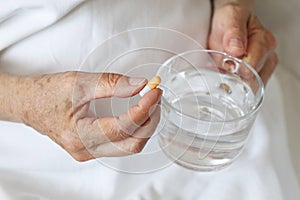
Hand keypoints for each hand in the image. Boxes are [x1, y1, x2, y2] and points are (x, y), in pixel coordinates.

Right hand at [11, 72, 161, 160]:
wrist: (28, 103)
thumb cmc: (46, 93)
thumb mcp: (78, 82)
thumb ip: (111, 83)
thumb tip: (139, 84)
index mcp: (79, 135)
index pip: (123, 127)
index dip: (144, 109)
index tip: (154, 92)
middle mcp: (85, 150)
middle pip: (132, 143)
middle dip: (150, 120)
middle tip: (156, 97)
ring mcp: (89, 152)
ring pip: (130, 146)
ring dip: (144, 125)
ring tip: (149, 103)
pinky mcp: (92, 149)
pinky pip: (122, 144)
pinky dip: (135, 129)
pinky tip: (138, 113)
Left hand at [208, 1, 277, 84]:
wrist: (229, 22)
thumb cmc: (231, 20)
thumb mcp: (229, 19)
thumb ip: (233, 33)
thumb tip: (236, 49)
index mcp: (264, 41)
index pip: (251, 67)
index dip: (234, 68)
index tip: (224, 62)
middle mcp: (268, 56)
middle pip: (252, 80)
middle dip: (234, 76)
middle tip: (224, 64)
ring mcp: (264, 67)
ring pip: (250, 87)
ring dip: (235, 82)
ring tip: (226, 68)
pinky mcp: (257, 75)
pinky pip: (247, 88)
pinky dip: (235, 85)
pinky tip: (229, 74)